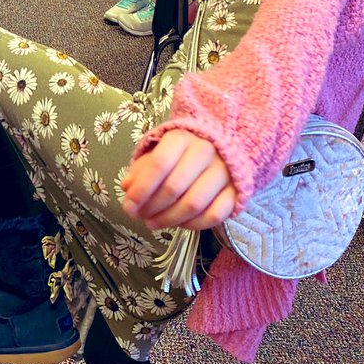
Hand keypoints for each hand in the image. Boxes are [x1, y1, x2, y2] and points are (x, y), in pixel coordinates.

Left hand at [120, 129, 235, 229]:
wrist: (219, 149)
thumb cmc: (180, 153)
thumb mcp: (157, 153)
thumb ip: (140, 169)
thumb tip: (127, 187)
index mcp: (181, 138)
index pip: (159, 164)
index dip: (141, 190)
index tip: (128, 206)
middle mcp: (205, 151)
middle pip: (174, 187)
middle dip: (152, 208)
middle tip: (140, 217)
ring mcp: (224, 171)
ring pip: (194, 204)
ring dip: (170, 220)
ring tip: (153, 223)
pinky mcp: (236, 191)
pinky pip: (214, 215)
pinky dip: (194, 225)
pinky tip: (179, 224)